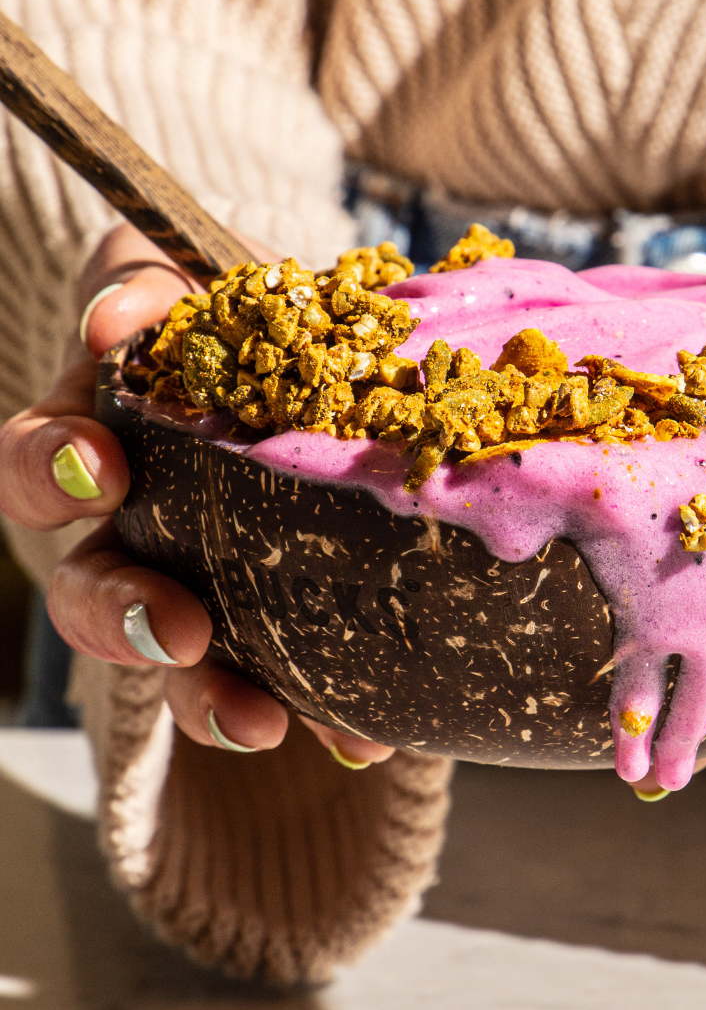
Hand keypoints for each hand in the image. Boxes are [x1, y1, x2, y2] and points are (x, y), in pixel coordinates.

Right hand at [0, 222, 392, 767]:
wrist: (324, 344)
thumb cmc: (246, 305)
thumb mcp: (191, 271)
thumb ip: (147, 285)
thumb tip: (112, 323)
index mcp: (105, 433)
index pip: (41, 460)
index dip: (49, 471)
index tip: (100, 469)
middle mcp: (138, 517)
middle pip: (88, 584)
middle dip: (121, 612)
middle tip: (176, 626)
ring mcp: (198, 570)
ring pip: (173, 652)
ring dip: (204, 694)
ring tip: (260, 720)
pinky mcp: (273, 611)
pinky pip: (280, 673)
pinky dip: (316, 711)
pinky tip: (361, 739)